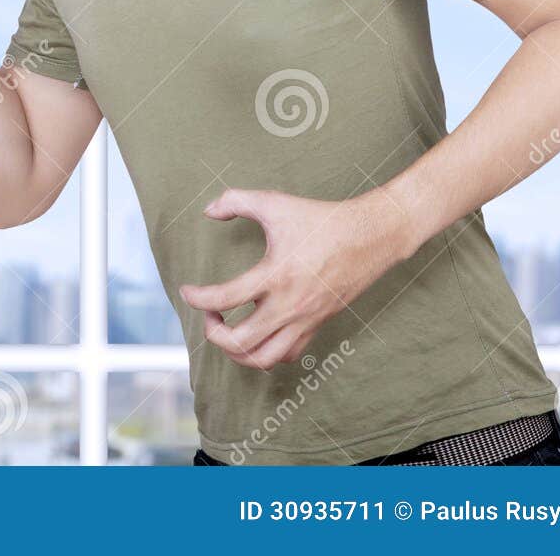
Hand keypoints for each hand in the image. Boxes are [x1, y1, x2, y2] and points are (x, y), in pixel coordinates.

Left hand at [177, 187, 404, 370]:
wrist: (372, 236)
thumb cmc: (321, 219)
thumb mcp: (275, 202)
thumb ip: (235, 200)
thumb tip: (207, 210)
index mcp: (275, 274)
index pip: (224, 299)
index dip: (197, 298)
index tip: (188, 291)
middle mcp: (290, 305)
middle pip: (240, 342)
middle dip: (214, 333)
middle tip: (209, 314)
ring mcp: (305, 319)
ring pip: (264, 358)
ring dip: (237, 351)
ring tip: (228, 329)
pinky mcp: (317, 325)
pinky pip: (287, 354)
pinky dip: (265, 353)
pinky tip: (256, 332)